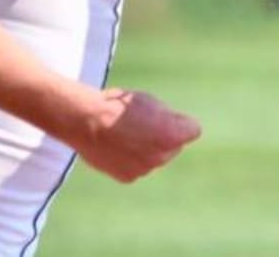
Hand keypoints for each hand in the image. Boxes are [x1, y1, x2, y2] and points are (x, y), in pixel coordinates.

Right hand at [70, 88, 201, 182]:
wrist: (86, 121)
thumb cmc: (116, 105)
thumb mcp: (148, 101)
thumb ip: (169, 116)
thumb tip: (180, 126)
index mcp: (172, 134)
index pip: (192, 129)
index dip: (180, 121)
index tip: (166, 116)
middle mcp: (162, 156)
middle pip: (173, 146)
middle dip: (163, 137)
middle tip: (140, 123)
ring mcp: (145, 169)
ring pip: (154, 158)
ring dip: (146, 148)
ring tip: (123, 133)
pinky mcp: (129, 177)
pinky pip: (137, 167)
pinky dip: (130, 159)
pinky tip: (115, 145)